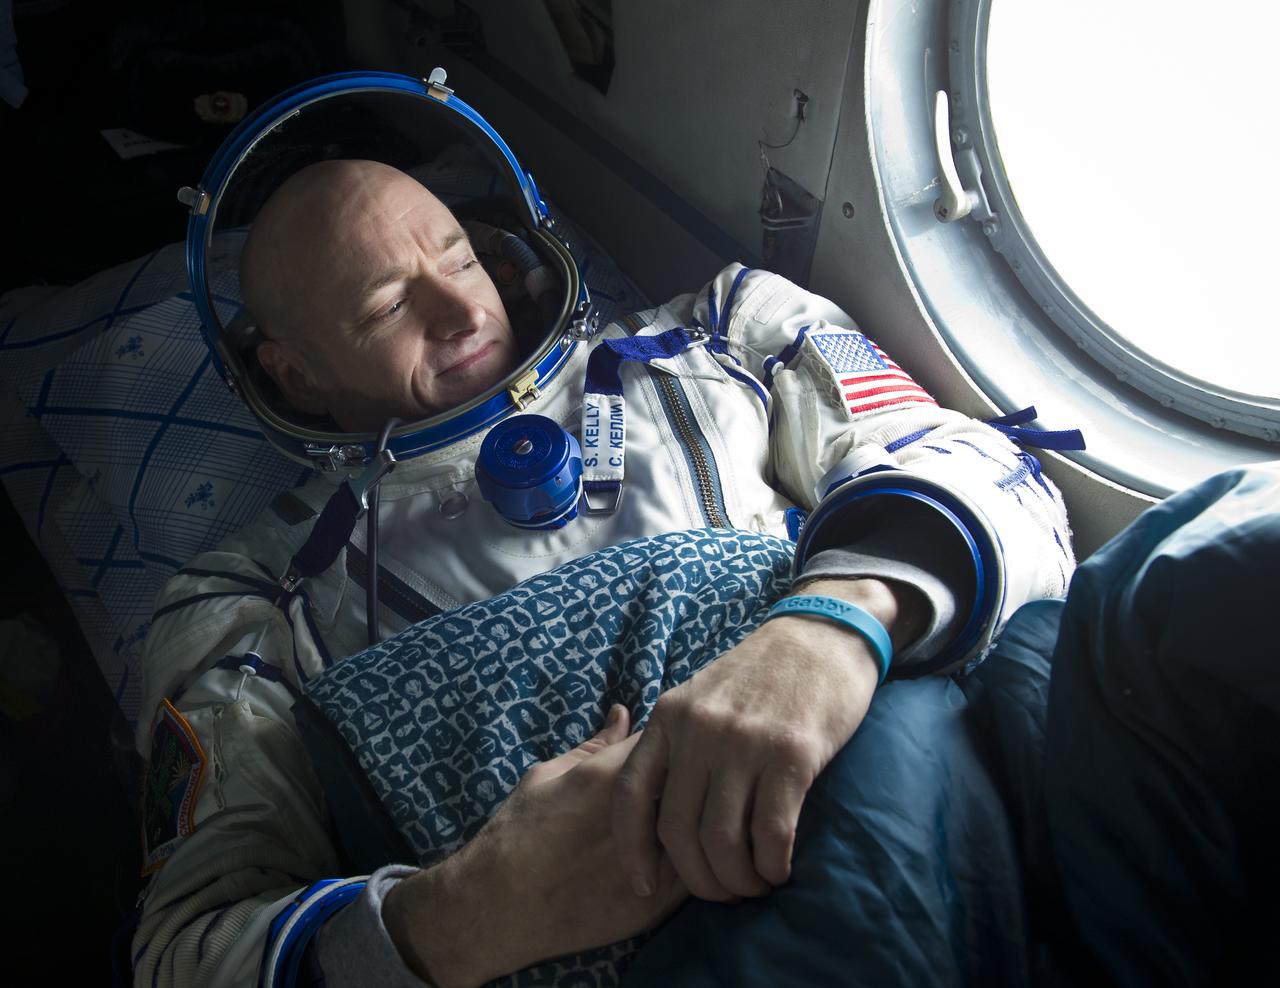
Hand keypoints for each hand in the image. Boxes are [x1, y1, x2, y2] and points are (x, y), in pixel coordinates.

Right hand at [385, 706, 686, 987]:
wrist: (500, 907)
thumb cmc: (517, 832)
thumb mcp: (547, 775)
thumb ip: (595, 745)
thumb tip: (624, 712)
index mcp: (613, 776)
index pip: (671, 742)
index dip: (674, 744)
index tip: (667, 750)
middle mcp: (639, 816)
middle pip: (696, 785)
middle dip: (694, 781)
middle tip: (681, 786)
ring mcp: (653, 862)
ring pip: (703, 831)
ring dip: (700, 822)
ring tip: (682, 822)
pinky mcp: (658, 904)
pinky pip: (697, 874)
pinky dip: (696, 862)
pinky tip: (679, 857)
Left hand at [611, 577, 924, 902]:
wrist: (823, 633)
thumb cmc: (763, 673)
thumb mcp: (702, 695)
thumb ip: (678, 742)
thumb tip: (661, 810)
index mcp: (669, 716)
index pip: (630, 794)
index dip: (632, 849)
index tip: (644, 884)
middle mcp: (698, 729)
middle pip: (677, 831)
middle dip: (698, 879)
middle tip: (723, 893)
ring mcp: (743, 741)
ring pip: (722, 841)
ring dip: (738, 880)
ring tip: (755, 885)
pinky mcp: (792, 754)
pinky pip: (771, 833)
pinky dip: (773, 865)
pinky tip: (781, 869)